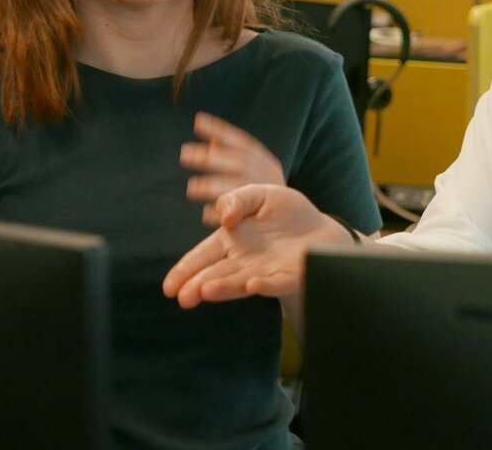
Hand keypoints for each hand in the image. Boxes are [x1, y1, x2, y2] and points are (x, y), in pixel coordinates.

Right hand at [162, 184, 354, 307]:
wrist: (322, 227)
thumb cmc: (288, 213)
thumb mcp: (261, 194)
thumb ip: (238, 199)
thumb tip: (226, 217)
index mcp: (232, 241)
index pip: (203, 256)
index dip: (185, 271)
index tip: (168, 287)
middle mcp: (244, 261)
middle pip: (216, 275)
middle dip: (198, 285)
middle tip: (182, 298)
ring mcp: (266, 271)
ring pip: (240, 282)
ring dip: (224, 288)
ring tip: (206, 292)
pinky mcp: (290, 275)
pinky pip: (276, 282)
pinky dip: (265, 284)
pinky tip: (253, 283)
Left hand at [181, 112, 284, 219]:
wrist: (291, 229)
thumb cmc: (264, 198)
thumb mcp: (257, 175)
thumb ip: (236, 160)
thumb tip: (212, 142)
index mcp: (268, 165)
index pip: (244, 144)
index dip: (221, 131)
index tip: (197, 121)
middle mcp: (269, 178)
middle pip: (239, 163)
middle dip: (211, 158)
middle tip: (184, 154)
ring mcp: (267, 198)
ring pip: (238, 188)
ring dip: (212, 186)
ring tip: (192, 187)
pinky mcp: (260, 221)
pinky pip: (237, 217)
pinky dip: (220, 214)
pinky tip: (205, 214)